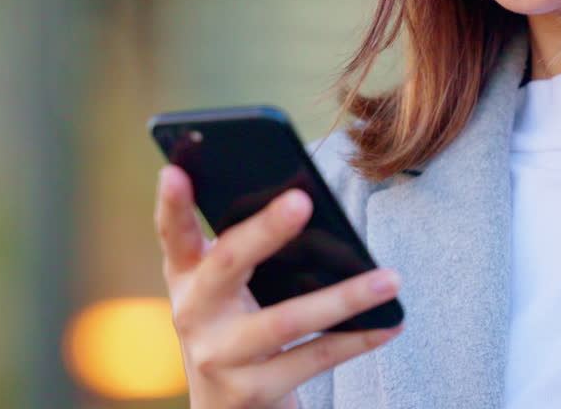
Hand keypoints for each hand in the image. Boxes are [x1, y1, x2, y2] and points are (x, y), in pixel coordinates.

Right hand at [153, 165, 402, 408]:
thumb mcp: (222, 291)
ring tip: (389, 278)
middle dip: (265, 231)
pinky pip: (314, 359)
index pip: (173, 233)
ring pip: (285, 321)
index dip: (171, 203)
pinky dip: (357, 339)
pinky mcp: (252, 392)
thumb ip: (243, 253)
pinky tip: (389, 323)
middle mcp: (192, 314)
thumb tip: (303, 201)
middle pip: (228, 264)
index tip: (175, 172)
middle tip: (301, 201)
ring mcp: (219, 356)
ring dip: (344, 298)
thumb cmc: (233, 328)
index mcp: (185, 277)